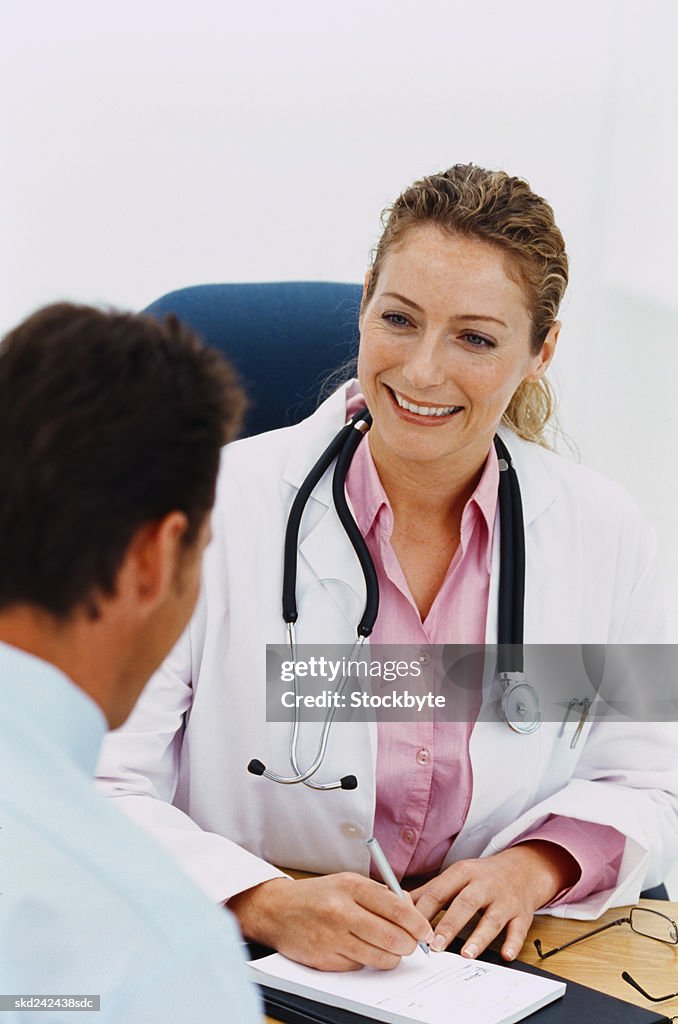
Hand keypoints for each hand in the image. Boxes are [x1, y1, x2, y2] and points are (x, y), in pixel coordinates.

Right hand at [228, 872, 434, 971]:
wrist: (277, 910)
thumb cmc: (318, 895)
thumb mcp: (348, 883)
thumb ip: (379, 895)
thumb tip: (412, 910)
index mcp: (351, 886)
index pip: (396, 907)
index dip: (417, 923)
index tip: (426, 931)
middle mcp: (341, 911)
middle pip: (391, 937)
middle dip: (408, 945)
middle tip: (410, 945)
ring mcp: (332, 937)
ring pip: (379, 956)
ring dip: (390, 956)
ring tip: (388, 948)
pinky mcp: (324, 959)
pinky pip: (358, 966)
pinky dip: (364, 960)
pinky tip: (357, 948)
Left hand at [410, 841, 579, 961]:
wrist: (523, 869)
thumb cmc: (481, 877)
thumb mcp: (456, 876)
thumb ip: (430, 891)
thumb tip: (398, 901)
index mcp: (463, 873)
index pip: (440, 891)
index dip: (425, 911)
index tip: (412, 930)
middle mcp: (484, 885)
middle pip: (465, 903)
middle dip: (450, 924)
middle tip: (436, 946)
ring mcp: (505, 899)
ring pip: (492, 918)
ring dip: (479, 937)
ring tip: (466, 954)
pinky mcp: (522, 914)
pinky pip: (518, 930)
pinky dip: (513, 943)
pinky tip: (505, 955)